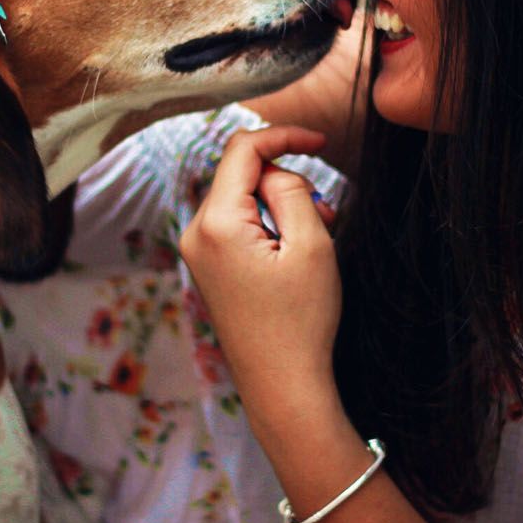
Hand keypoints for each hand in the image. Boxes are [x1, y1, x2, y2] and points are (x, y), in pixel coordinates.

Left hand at [178, 125, 342, 429]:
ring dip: (280, 204)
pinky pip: (236, 225)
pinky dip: (267, 224)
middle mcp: (196, 234)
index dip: (284, 135)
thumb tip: (275, 171)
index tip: (322, 141)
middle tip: (326, 212)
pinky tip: (295, 251)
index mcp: (216, 223)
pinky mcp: (207, 268)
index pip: (243, 150)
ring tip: (317, 236)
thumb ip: (292, 190)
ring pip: (241, 199)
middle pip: (240, 174)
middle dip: (286, 180)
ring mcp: (197, 253)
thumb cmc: (302, 321)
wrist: (283, 387)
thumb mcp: (310, 244)